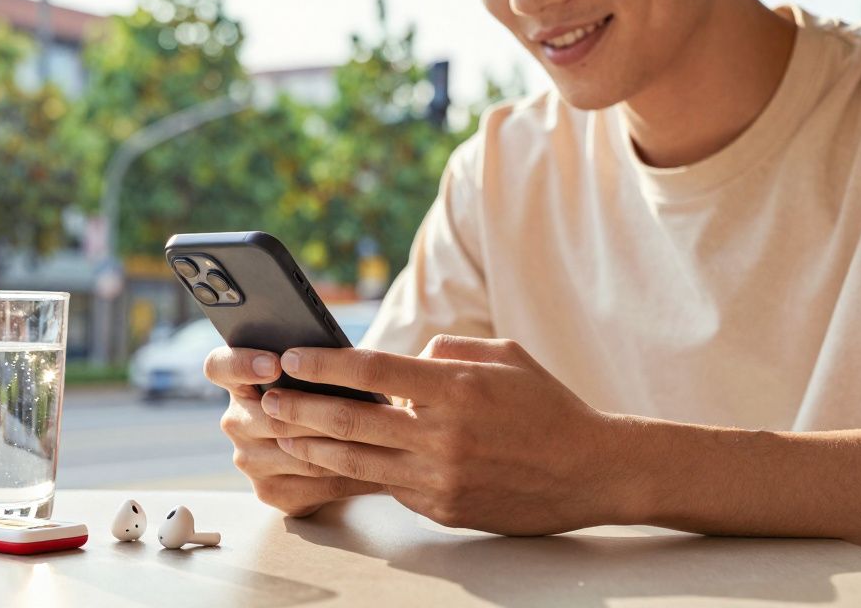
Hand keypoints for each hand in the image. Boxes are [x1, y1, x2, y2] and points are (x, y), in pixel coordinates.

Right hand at [203, 346, 383, 516]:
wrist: (340, 445)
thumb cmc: (330, 394)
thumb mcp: (320, 372)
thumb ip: (320, 361)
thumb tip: (353, 356)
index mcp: (239, 382)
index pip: (220, 366)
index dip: (242, 364)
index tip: (276, 364)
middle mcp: (236, 421)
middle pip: (268, 415)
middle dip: (313, 411)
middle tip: (351, 406)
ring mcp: (249, 459)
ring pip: (296, 452)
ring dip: (339, 443)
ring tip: (379, 434)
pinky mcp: (270, 491)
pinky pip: (313, 484)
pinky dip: (349, 475)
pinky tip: (378, 465)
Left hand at [261, 335, 625, 533]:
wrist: (593, 471)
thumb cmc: (547, 406)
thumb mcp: (503, 356)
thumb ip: (447, 352)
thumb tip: (404, 360)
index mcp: (456, 389)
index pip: (373, 372)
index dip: (326, 365)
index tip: (292, 358)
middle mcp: (443, 435)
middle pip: (352, 421)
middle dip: (301, 407)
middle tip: (267, 399)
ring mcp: (441, 478)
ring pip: (359, 461)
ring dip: (314, 446)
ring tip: (284, 433)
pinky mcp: (444, 509)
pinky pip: (392, 486)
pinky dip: (364, 471)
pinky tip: (338, 460)